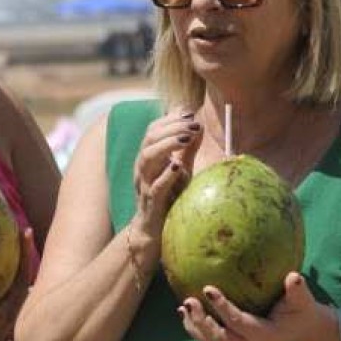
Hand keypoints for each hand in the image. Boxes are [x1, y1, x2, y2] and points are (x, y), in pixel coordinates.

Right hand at [129, 107, 200, 238]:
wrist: (153, 228)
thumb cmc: (168, 196)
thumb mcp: (180, 168)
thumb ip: (186, 148)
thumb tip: (198, 125)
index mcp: (148, 156)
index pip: (154, 129)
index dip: (170, 119)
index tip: (190, 113)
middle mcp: (142, 166)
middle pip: (150, 138)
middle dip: (172, 128)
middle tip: (193, 125)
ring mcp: (144, 183)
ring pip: (147, 157)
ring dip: (167, 145)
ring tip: (186, 139)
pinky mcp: (150, 201)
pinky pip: (155, 186)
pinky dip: (166, 175)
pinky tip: (177, 166)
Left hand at [178, 272, 327, 340]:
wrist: (301, 330)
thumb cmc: (300, 312)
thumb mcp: (303, 302)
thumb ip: (298, 291)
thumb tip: (294, 277)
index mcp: (265, 336)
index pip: (239, 322)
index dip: (223, 307)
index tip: (208, 289)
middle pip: (220, 339)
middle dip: (202, 322)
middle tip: (189, 301)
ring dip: (195, 326)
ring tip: (183, 307)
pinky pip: (210, 340)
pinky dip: (195, 329)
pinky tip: (183, 312)